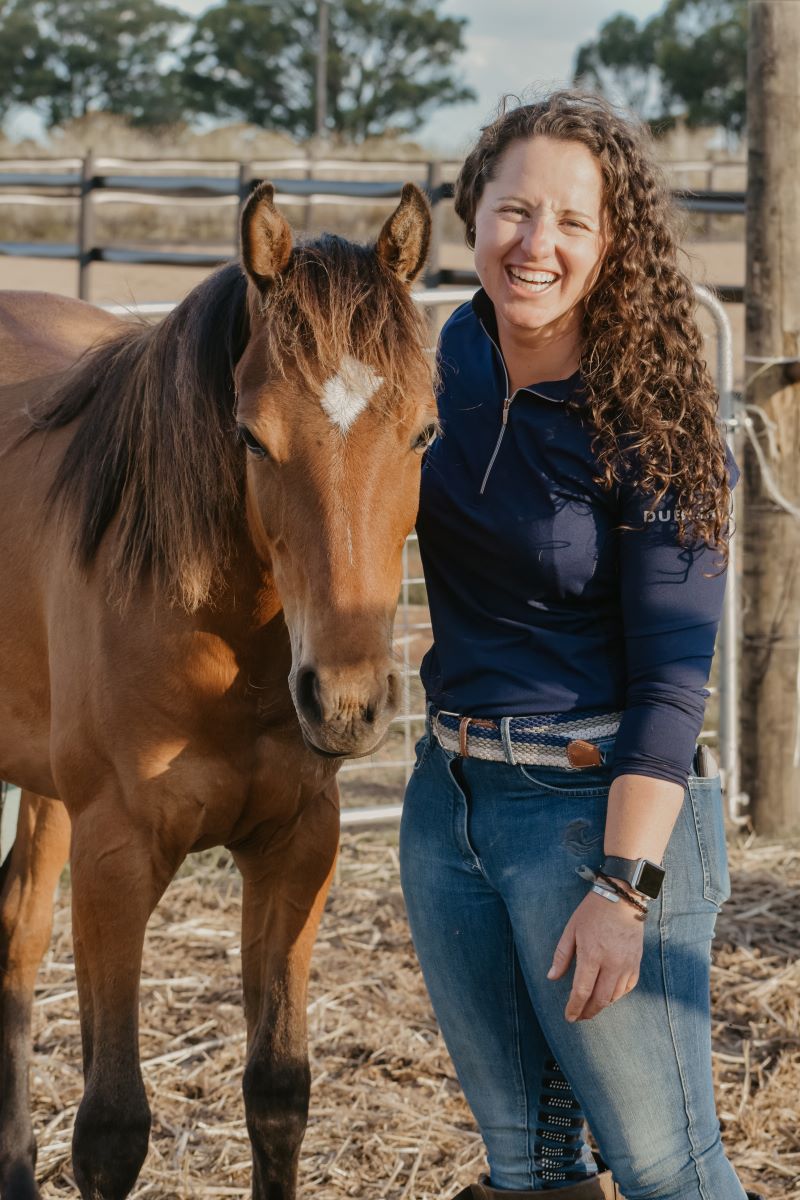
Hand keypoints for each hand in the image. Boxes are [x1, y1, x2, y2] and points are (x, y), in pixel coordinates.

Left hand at [546, 888, 643, 1021]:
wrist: (622, 899)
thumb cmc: (592, 912)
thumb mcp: (571, 929)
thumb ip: (562, 955)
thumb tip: (552, 977)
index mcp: (592, 955)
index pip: (582, 991)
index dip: (574, 1008)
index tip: (569, 1017)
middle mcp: (611, 964)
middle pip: (600, 1000)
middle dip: (588, 1012)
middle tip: (579, 1017)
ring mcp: (626, 964)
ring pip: (614, 996)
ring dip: (601, 1005)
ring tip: (590, 1007)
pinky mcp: (636, 962)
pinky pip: (628, 987)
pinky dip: (617, 995)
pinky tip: (608, 995)